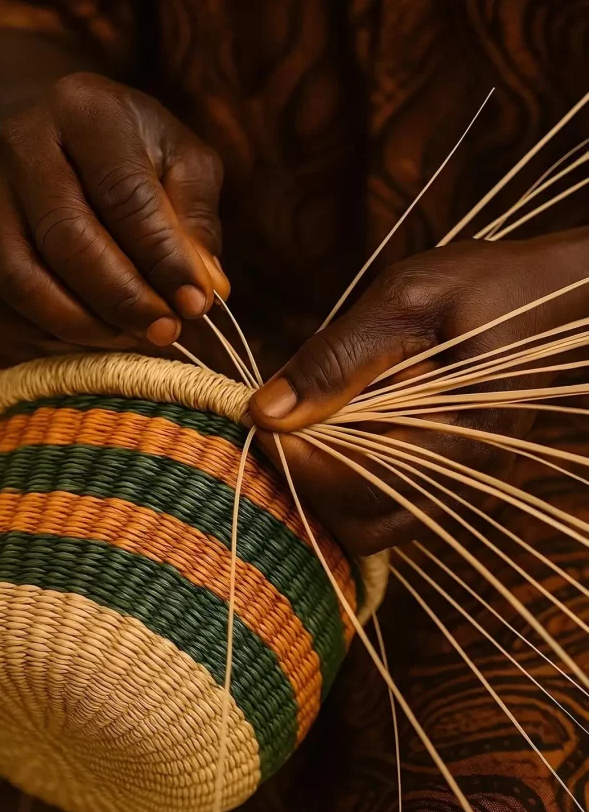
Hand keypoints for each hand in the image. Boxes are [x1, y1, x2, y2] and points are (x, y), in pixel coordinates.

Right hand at [0, 72, 229, 347]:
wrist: (64, 137)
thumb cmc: (138, 153)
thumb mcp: (184, 162)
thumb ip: (196, 219)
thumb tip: (204, 288)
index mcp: (84, 110)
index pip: (123, 193)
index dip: (162, 256)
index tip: (196, 303)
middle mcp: (21, 146)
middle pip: (66, 237)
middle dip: (122, 297)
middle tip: (166, 331)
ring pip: (20, 276)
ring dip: (82, 323)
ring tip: (133, 339)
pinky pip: (1, 302)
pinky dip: (49, 333)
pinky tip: (96, 337)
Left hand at [250, 232, 588, 556]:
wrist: (553, 297)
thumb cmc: (487, 285)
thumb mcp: (406, 298)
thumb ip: (337, 356)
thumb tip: (267, 411)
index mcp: (462, 435)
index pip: (358, 486)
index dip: (296, 460)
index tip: (258, 416)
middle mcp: (463, 479)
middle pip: (357, 525)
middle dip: (302, 482)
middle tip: (271, 423)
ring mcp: (456, 485)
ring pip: (367, 526)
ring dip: (320, 486)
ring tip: (297, 424)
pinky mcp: (445, 479)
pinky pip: (382, 507)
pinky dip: (342, 480)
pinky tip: (330, 430)